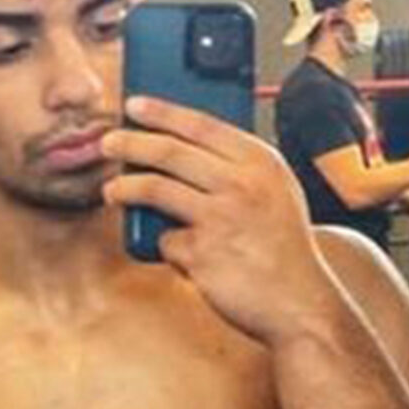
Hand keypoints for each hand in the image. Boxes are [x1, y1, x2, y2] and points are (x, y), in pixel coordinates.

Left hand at [100, 96, 333, 343]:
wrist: (299, 302)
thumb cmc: (283, 248)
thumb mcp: (276, 193)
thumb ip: (239, 169)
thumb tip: (182, 147)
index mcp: (261, 163)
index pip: (201, 124)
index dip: (162, 111)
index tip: (134, 105)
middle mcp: (241, 185)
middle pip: (169, 152)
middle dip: (130, 143)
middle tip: (108, 142)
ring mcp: (220, 219)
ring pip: (154, 189)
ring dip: (124, 187)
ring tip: (111, 191)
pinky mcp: (201, 253)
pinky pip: (165, 240)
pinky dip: (165, 244)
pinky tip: (178, 251)